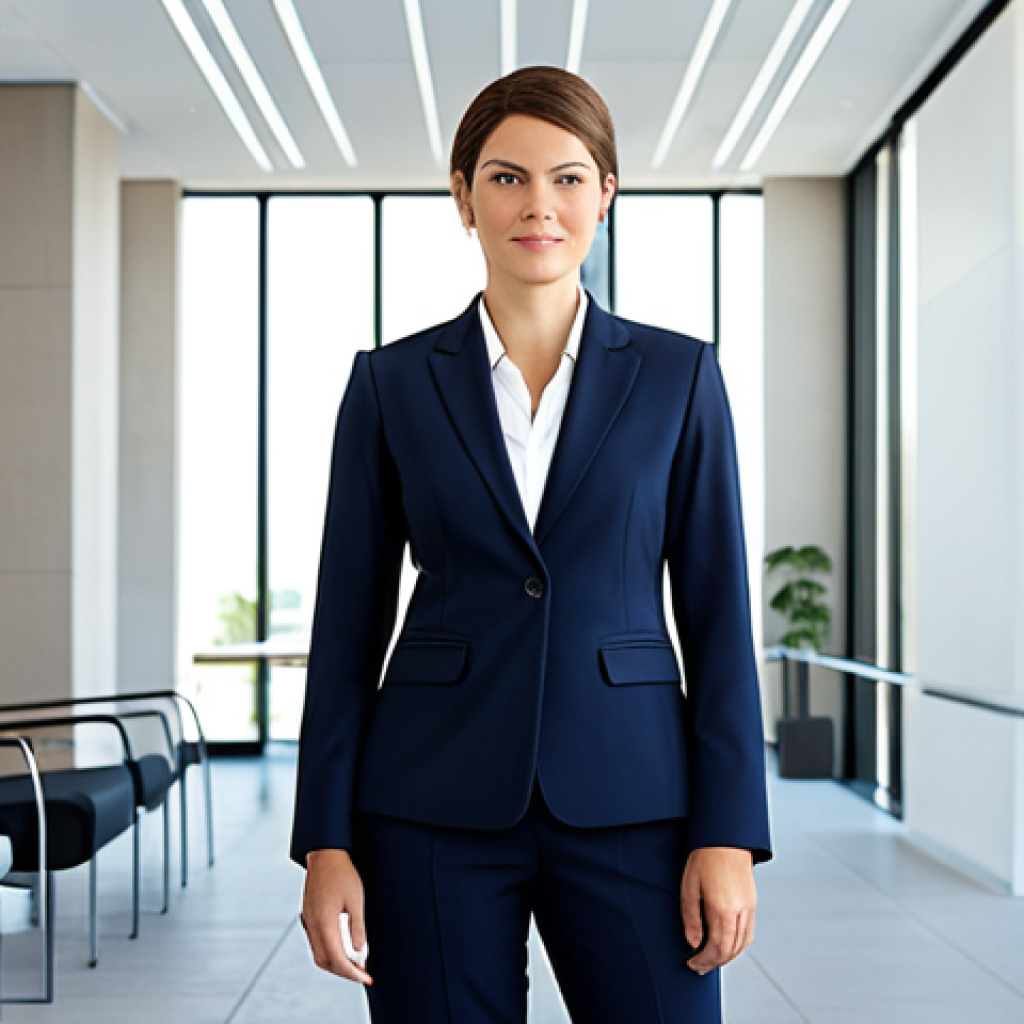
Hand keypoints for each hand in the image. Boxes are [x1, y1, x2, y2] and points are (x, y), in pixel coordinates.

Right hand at [300, 849, 372, 984]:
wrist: (324, 854)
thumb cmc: (342, 874)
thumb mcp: (356, 900)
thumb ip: (357, 928)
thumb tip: (359, 953)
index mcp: (324, 923)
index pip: (337, 959)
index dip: (352, 972)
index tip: (366, 977)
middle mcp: (313, 926)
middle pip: (325, 961)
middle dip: (344, 972)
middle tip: (362, 974)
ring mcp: (308, 922)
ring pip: (319, 953)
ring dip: (335, 963)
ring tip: (354, 964)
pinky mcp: (308, 916)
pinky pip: (316, 942)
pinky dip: (329, 951)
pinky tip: (342, 948)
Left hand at [681, 846, 755, 974]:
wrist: (726, 839)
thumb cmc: (705, 858)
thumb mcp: (689, 886)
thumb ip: (691, 917)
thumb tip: (693, 943)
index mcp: (722, 908)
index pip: (716, 947)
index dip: (704, 960)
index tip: (692, 964)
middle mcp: (740, 911)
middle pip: (731, 950)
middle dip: (714, 962)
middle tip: (699, 968)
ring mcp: (749, 907)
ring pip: (743, 944)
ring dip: (727, 957)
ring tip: (711, 960)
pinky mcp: (752, 903)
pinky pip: (748, 933)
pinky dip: (738, 946)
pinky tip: (726, 946)